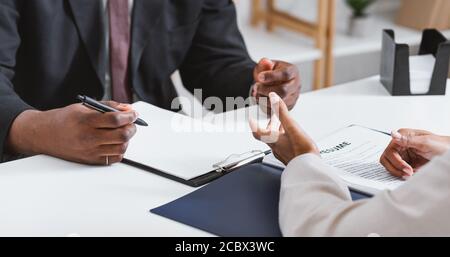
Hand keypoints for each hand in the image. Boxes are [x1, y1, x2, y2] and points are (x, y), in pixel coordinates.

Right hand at [7, 101, 138, 164]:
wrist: (43, 134)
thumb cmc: (64, 119)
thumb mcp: (85, 106)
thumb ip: (108, 106)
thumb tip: (127, 108)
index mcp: (86, 121)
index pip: (115, 120)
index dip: (129, 116)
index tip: (134, 113)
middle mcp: (88, 138)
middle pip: (121, 135)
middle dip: (131, 128)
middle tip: (131, 123)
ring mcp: (89, 151)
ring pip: (121, 148)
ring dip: (127, 139)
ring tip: (122, 132)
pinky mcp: (90, 161)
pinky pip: (114, 158)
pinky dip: (120, 150)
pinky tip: (115, 143)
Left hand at [250, 92, 318, 164]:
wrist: (310, 170)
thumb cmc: (302, 150)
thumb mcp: (291, 127)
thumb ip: (281, 112)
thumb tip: (273, 98)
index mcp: (273, 140)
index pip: (257, 132)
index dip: (253, 125)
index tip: (251, 119)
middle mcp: (276, 148)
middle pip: (268, 135)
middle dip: (270, 125)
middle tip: (274, 117)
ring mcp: (283, 154)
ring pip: (276, 140)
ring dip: (278, 131)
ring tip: (284, 124)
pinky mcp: (291, 158)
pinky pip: (284, 145)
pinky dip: (285, 138)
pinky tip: (292, 138)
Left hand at [253, 58, 300, 110]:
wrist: (270, 82)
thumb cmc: (269, 72)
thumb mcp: (266, 65)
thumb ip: (264, 63)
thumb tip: (265, 62)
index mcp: (293, 71)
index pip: (285, 74)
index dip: (271, 76)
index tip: (260, 77)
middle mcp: (296, 85)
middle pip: (284, 91)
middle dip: (266, 90)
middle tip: (256, 86)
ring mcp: (293, 97)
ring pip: (279, 103)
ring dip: (264, 99)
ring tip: (256, 93)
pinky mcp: (288, 107)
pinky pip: (276, 110)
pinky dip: (265, 106)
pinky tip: (259, 99)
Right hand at [380, 129, 449, 178]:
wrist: (449, 153)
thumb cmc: (441, 145)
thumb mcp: (425, 142)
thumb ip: (407, 139)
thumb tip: (393, 134)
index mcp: (402, 136)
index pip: (389, 151)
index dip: (396, 161)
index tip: (407, 168)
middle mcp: (400, 144)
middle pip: (386, 159)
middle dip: (396, 168)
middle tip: (409, 173)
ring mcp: (402, 154)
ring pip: (390, 166)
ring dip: (398, 172)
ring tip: (411, 174)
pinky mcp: (406, 162)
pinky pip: (397, 170)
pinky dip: (402, 174)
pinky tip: (413, 174)